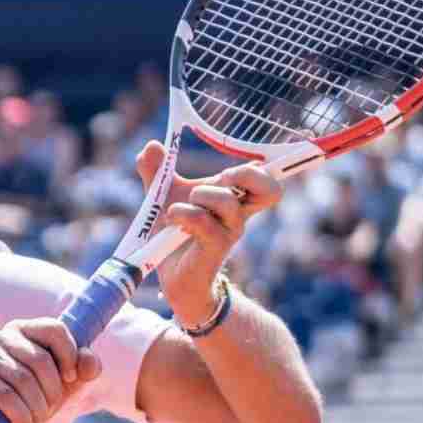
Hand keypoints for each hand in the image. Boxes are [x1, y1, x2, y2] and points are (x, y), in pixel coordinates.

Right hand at [0, 318, 102, 422]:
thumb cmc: (28, 402)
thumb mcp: (61, 387)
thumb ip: (82, 371)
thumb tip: (89, 362)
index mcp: (24, 331)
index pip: (54, 329)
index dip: (69, 356)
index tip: (71, 379)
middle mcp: (1, 337)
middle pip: (40, 360)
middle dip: (52, 393)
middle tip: (49, 411)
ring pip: (23, 380)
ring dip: (37, 410)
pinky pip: (5, 396)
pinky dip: (21, 418)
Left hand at [134, 141, 280, 322]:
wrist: (173, 276)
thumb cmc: (175, 234)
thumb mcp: (164, 197)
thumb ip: (157, 171)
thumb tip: (150, 146)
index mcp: (233, 198)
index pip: (266, 178)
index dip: (262, 166)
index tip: (239, 163)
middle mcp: (239, 214)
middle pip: (271, 189)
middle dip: (243, 174)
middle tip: (220, 178)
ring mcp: (229, 232)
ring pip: (227, 200)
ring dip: (199, 196)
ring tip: (179, 207)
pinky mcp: (215, 248)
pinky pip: (202, 221)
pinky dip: (182, 213)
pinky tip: (172, 221)